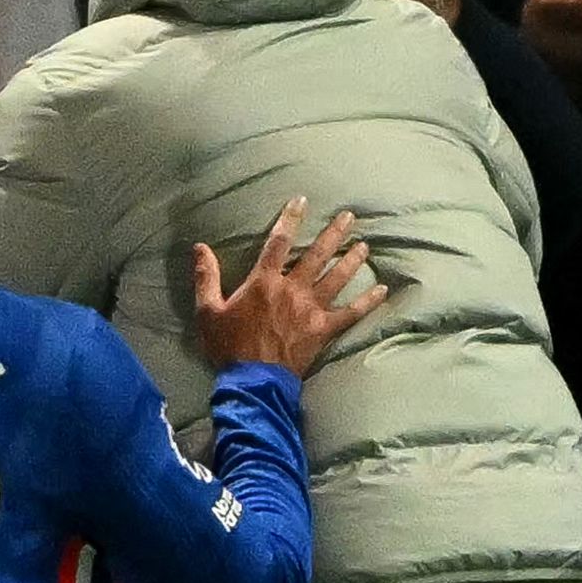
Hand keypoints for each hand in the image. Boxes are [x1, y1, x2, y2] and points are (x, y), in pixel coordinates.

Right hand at [196, 200, 384, 376]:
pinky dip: (367, 301)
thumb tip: (199, 247)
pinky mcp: (323, 329)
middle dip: (334, 233)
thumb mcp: (207, 311)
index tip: (302, 200)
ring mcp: (311, 309)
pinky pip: (351, 313)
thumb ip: (205, 277)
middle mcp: (291, 289)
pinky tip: (382, 290)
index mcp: (264, 282)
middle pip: (317, 254)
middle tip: (349, 217)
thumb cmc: (228, 347)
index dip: (290, 218)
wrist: (252, 381)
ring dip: (352, 260)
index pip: (278, 242)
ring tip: (364, 245)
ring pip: (337, 278)